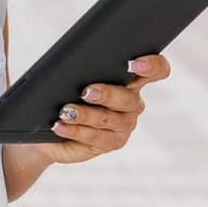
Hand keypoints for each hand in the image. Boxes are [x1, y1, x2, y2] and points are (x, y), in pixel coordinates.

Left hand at [43, 54, 170, 165]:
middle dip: (107, 94)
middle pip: (128, 98)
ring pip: (108, 119)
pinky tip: (60, 125)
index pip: (157, 70)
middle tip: (85, 92)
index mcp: (132, 79)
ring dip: (85, 115)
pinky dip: (76, 131)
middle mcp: (133, 102)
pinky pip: (96, 138)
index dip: (152, 65)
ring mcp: (125, 124)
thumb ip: (84, 67)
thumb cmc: (64, 91)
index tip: (134, 64)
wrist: (50, 123)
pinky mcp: (112, 142)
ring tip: (65, 111)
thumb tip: (74, 63)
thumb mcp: (74, 75)